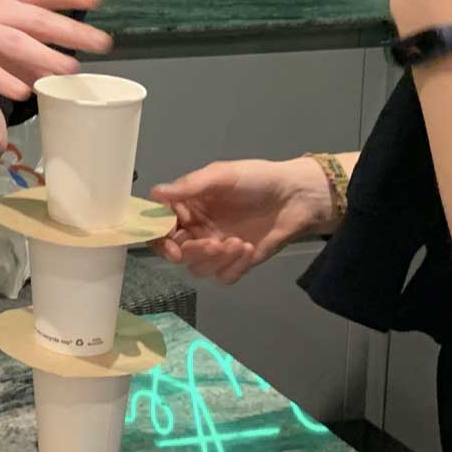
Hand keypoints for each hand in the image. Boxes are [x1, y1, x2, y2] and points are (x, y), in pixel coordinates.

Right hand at [151, 158, 336, 283]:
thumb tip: (155, 192)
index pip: (160, 225)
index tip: (171, 239)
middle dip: (192, 251)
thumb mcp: (222, 175)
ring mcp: (216, 247)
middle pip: (177, 252)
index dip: (159, 235)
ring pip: (198, 268)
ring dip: (215, 259)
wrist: (296, 197)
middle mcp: (197, 228)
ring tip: (238, 243)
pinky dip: (234, 267)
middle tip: (211, 243)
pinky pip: (223, 276)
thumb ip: (189, 187)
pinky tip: (249, 249)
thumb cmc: (257, 179)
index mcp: (188, 205)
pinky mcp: (236, 263)